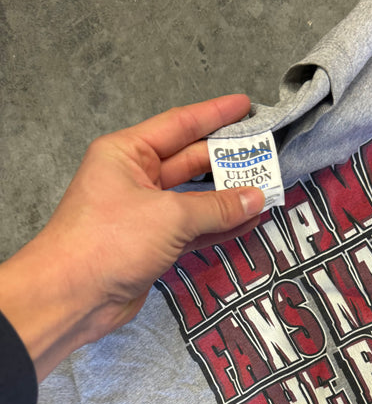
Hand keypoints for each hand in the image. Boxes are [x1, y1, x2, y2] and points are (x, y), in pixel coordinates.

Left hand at [0, 95, 263, 379]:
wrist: (74, 297)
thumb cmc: (110, 241)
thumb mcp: (169, 216)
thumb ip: (217, 207)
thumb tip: (257, 198)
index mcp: (128, 153)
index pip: (179, 125)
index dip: (214, 114)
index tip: (246, 107)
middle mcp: (135, 178)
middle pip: (190, 162)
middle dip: (228, 161)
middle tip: (266, 156)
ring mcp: (145, 213)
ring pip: (195, 199)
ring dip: (228, 198)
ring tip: (266, 190)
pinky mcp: (153, 244)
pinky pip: (193, 229)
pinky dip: (219, 227)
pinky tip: (248, 222)